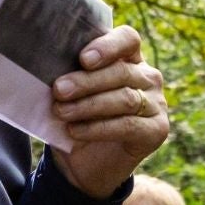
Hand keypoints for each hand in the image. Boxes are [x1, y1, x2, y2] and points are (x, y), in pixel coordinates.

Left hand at [49, 26, 168, 197]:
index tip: (83, 59)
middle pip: (121, 71)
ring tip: (61, 111)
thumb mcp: (70, 93)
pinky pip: (128, 125)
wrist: (83, 164)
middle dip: (87, 81)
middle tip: (59, 89)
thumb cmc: (75, 117)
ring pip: (125, 98)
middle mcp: (147, 77)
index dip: (108, 46)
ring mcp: (156, 103)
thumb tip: (48, 65)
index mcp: (129, 58)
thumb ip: (69, 76)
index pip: (128, 39)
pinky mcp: (157, 130)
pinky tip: (74, 131)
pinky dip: (98, 128)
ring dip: (89, 105)